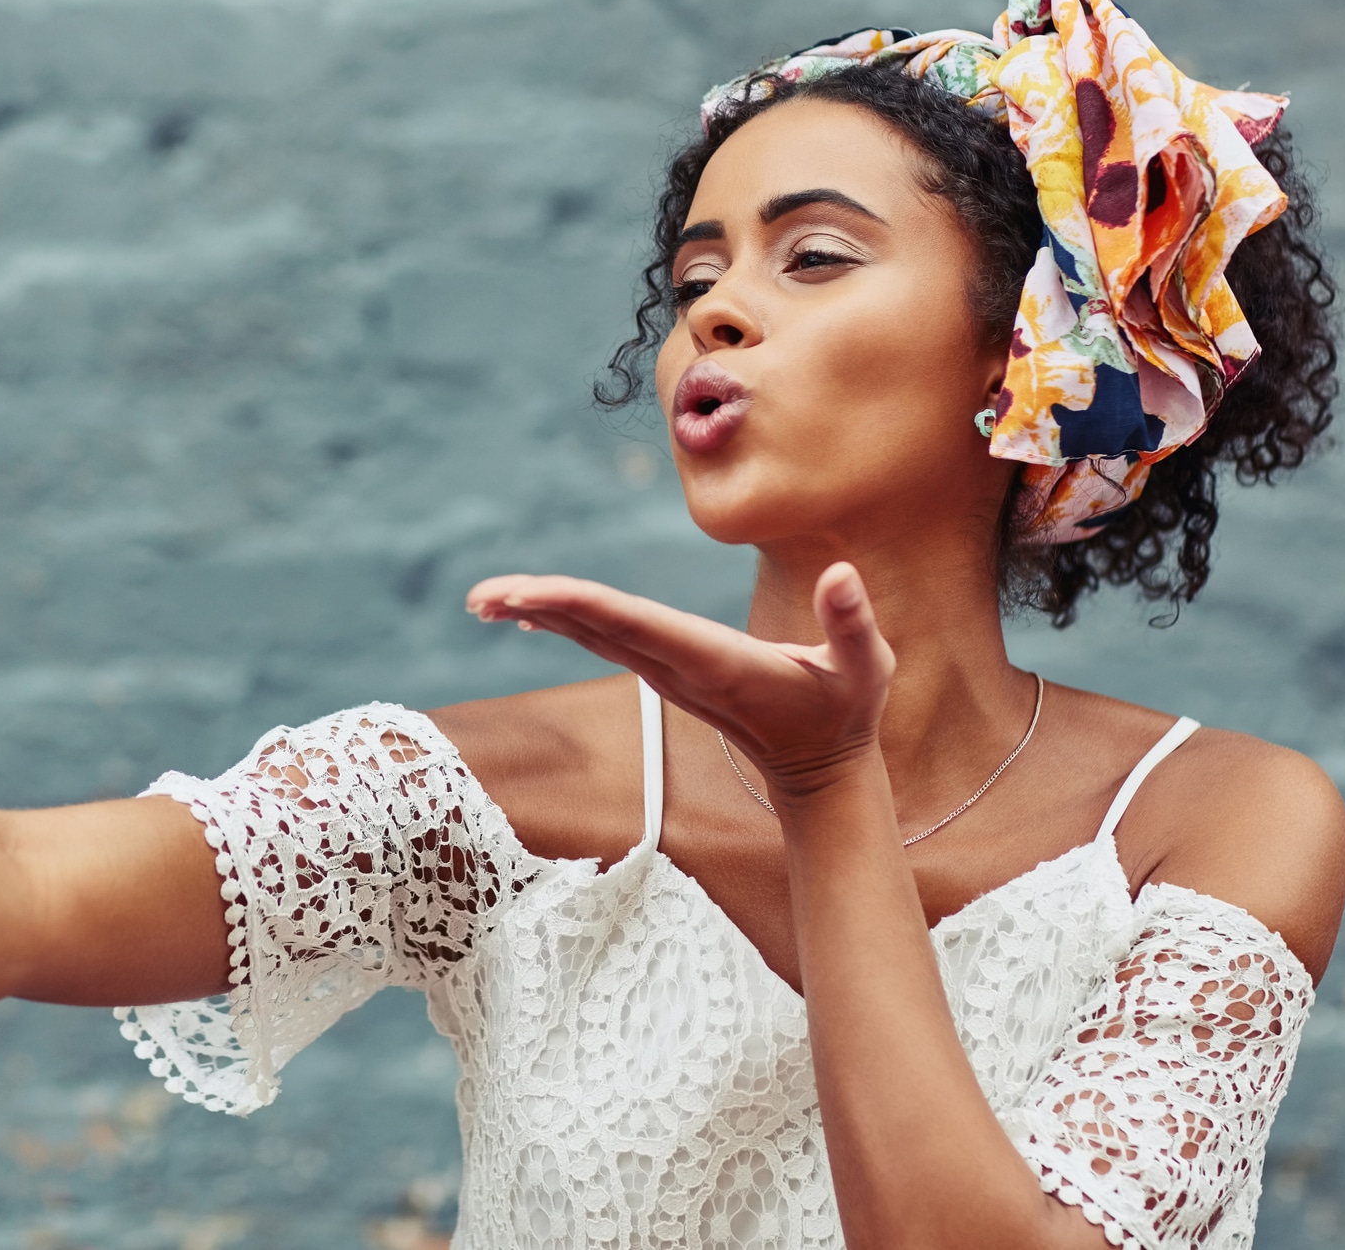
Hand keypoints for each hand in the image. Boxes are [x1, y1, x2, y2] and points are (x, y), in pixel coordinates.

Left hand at [466, 562, 895, 798]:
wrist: (822, 772)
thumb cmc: (846, 712)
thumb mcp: (866, 669)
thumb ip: (854, 623)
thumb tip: (842, 574)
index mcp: (712, 660)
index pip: (633, 624)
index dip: (578, 604)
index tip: (524, 595)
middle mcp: (678, 667)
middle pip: (596, 629)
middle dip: (537, 608)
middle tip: (478, 596)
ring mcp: (669, 673)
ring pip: (592, 635)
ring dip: (539, 614)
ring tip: (483, 600)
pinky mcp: (669, 672)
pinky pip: (605, 640)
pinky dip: (565, 620)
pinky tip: (527, 611)